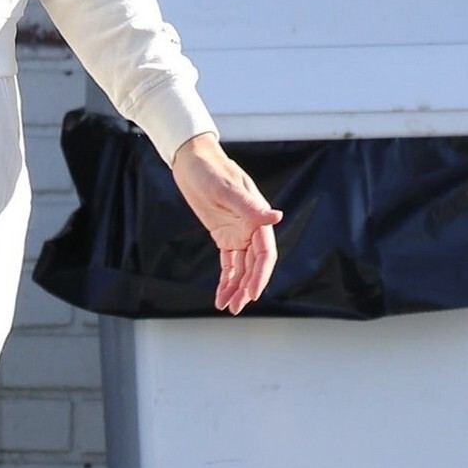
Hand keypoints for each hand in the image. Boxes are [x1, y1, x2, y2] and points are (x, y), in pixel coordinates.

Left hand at [170, 133, 281, 314]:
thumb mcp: (226, 188)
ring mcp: (238, 232)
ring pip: (241, 267)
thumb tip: (276, 217)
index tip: (253, 294)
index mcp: (256, 217)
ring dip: (236, 287)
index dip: (260, 275)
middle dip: (246, 287)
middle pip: (254, 265)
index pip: (265, 253)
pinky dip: (226, 278)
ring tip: (227, 306)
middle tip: (236, 307)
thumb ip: (249, 207)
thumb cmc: (210, 169)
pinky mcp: (224, 234)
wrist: (192, 160)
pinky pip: (228, 262)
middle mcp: (251, 227)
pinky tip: (221, 294)